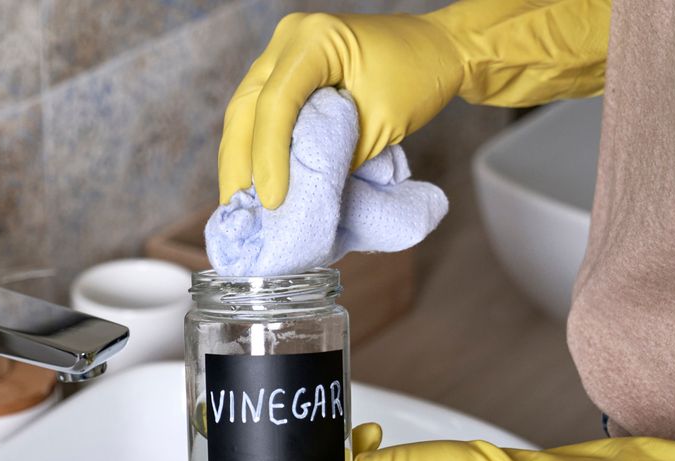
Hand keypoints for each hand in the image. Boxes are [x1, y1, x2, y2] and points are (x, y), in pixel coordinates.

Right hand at [217, 0, 611, 208]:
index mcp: (315, 39)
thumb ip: (336, 156)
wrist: (438, 51)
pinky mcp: (288, 69)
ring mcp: (284, 51)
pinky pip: (262, 110)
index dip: (269, 156)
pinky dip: (257, 146)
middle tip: (236, 208)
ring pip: (245, 109)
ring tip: (238, 201)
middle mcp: (290, 38)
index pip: (277, 103)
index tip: (272, 200)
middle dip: (239, 162)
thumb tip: (297, 194)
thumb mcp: (380, 124)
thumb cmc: (419, 78)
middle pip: (246, 105)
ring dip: (241, 157)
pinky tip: (253, 179)